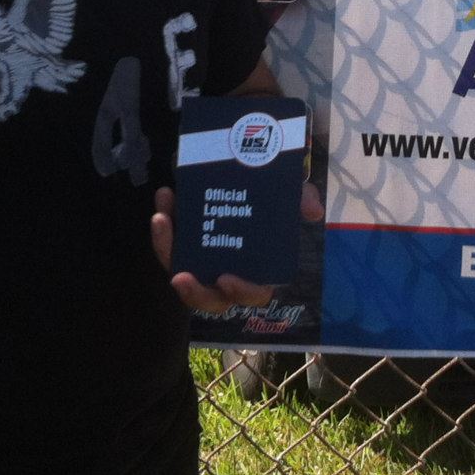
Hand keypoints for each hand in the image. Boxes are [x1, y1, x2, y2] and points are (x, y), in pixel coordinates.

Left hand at [151, 183, 322, 311]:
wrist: (240, 174)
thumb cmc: (268, 196)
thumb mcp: (288, 195)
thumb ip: (302, 199)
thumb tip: (313, 210)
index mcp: (258, 270)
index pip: (253, 293)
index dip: (241, 292)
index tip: (225, 278)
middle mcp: (227, 274)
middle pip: (210, 300)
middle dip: (194, 293)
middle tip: (180, 277)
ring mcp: (201, 262)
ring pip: (180, 273)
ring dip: (167, 249)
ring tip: (162, 220)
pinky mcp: (181, 245)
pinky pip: (168, 246)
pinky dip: (163, 226)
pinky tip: (165, 198)